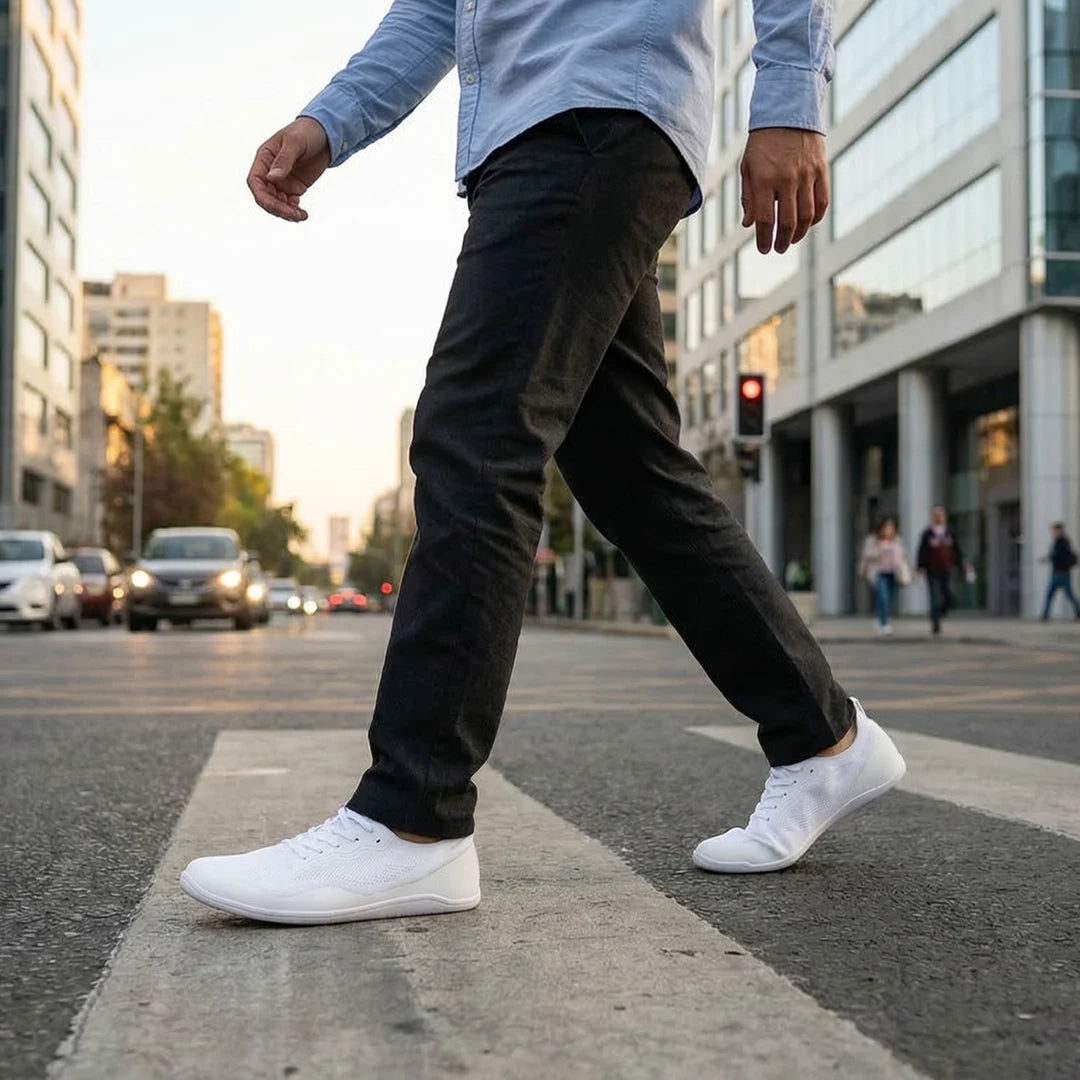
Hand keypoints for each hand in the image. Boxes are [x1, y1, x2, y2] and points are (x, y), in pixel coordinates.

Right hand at [247, 117, 330, 222]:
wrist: (326, 135)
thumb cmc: (306, 132)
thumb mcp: (295, 143)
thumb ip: (283, 161)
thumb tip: (271, 178)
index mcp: (264, 158)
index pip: (255, 182)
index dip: (262, 197)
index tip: (277, 206)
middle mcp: (270, 172)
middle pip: (265, 197)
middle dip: (278, 209)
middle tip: (294, 215)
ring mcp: (282, 181)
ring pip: (277, 203)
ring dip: (286, 213)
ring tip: (301, 216)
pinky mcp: (294, 188)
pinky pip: (290, 204)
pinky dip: (294, 211)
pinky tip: (303, 214)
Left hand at [741, 128, 829, 254]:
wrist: (788, 111)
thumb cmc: (762, 143)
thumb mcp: (748, 167)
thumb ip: (749, 197)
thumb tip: (748, 225)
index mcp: (764, 179)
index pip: (765, 219)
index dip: (764, 238)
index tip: (764, 249)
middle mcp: (786, 179)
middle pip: (788, 222)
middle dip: (782, 241)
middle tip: (778, 249)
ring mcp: (806, 175)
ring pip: (807, 215)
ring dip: (800, 233)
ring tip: (792, 240)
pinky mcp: (821, 170)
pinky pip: (822, 201)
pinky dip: (816, 217)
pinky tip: (808, 224)